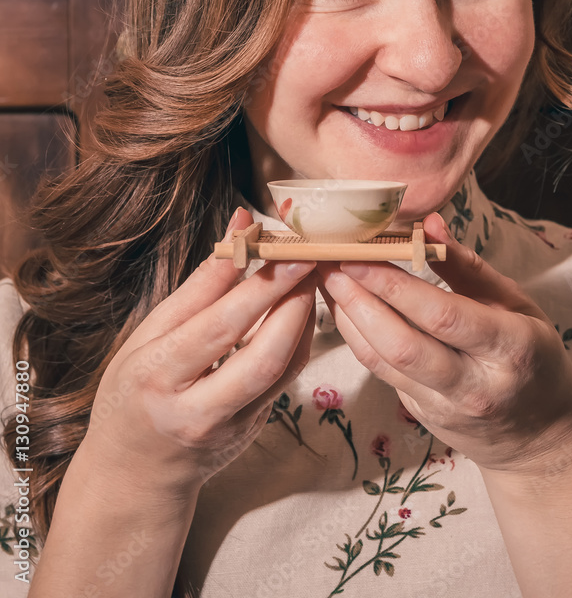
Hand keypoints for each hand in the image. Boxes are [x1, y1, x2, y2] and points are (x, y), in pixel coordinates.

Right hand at [82, 207, 316, 493]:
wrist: (132, 474)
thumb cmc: (133, 390)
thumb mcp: (147, 336)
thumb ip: (198, 286)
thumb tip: (238, 227)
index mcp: (157, 378)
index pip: (217, 329)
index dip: (257, 288)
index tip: (284, 248)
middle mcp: (196, 411)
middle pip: (262, 357)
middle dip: (293, 302)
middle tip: (310, 258)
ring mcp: (230, 429)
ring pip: (283, 372)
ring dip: (304, 319)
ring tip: (309, 276)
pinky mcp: (253, 432)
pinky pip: (285, 381)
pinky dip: (298, 341)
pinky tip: (300, 309)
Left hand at [317, 213, 571, 475]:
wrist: (539, 440)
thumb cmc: (532, 358)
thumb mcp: (518, 305)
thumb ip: (469, 266)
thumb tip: (428, 224)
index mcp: (510, 348)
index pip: (443, 315)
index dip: (395, 285)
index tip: (360, 254)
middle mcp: (476, 384)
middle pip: (403, 344)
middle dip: (359, 300)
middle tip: (331, 263)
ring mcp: (445, 407)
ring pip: (383, 362)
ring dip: (348, 319)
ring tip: (329, 280)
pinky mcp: (421, 416)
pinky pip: (382, 373)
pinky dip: (358, 338)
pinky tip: (344, 309)